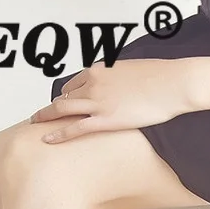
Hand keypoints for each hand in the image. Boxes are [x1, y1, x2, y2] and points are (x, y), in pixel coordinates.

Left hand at [30, 57, 209, 143]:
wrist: (173, 83)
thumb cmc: (162, 77)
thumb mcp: (136, 70)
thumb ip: (123, 78)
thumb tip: (126, 87)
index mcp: (101, 69)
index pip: (76, 82)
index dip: (68, 94)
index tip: (63, 103)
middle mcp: (94, 83)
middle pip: (64, 95)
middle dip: (50, 107)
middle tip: (39, 115)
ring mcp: (97, 101)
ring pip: (62, 109)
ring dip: (46, 117)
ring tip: (36, 126)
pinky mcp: (104, 119)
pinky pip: (74, 127)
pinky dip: (57, 133)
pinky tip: (47, 139)